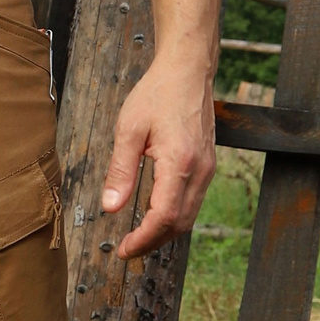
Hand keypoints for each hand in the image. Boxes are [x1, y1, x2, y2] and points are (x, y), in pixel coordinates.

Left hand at [99, 42, 216, 260]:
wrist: (188, 71)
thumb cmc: (157, 94)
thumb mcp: (129, 129)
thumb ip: (121, 171)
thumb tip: (111, 207)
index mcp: (180, 162)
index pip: (163, 216)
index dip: (143, 239)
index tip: (123, 249)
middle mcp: (200, 170)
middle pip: (179, 223)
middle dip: (153, 242)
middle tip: (127, 249)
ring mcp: (208, 169)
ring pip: (189, 216)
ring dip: (164, 232)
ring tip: (138, 237)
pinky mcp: (208, 165)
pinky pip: (193, 201)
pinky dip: (174, 216)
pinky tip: (154, 215)